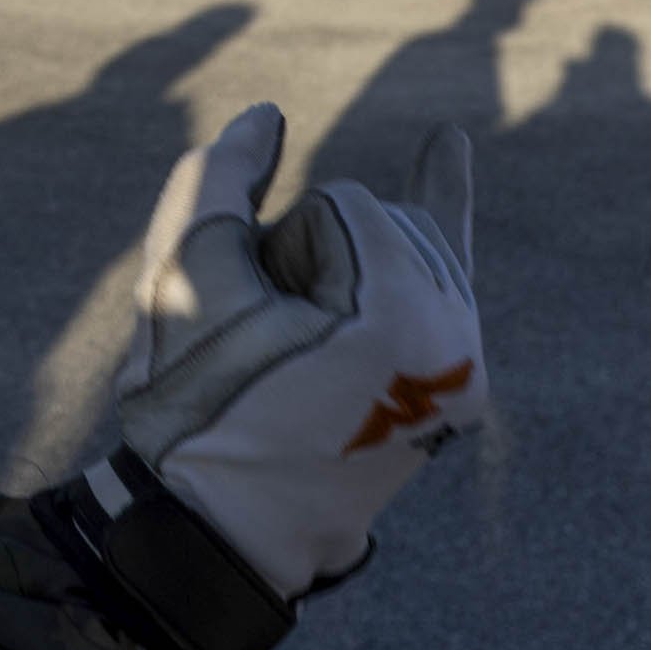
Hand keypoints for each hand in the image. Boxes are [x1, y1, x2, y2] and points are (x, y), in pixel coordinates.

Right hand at [113, 104, 485, 601]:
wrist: (218, 531)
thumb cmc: (199, 407)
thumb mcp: (186, 279)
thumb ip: (218, 178)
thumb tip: (268, 117)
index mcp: (406, 323)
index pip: (344, 202)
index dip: (278, 247)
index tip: (259, 328)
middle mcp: (458, 345)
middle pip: (381, 220)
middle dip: (311, 259)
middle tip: (271, 346)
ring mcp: (464, 372)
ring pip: (398, 243)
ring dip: (338, 269)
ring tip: (297, 337)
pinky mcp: (451, 389)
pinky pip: (448, 272)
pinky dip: (440, 211)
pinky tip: (447, 148)